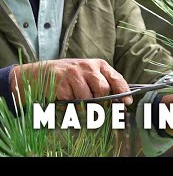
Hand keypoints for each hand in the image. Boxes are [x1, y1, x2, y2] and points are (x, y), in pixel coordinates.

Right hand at [10, 58, 131, 104]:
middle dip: (103, 102)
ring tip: (79, 102)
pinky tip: (67, 100)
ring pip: (87, 98)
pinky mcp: (60, 83)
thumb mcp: (90, 75)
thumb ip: (105, 84)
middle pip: (103, 89)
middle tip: (99, 110)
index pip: (116, 78)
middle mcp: (87, 67)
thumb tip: (120, 102)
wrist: (43, 73)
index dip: (123, 91)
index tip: (127, 102)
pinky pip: (72, 102)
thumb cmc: (72, 76)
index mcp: (98, 65)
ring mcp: (73, 74)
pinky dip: (71, 105)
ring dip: (85, 105)